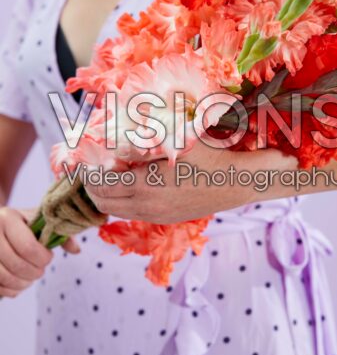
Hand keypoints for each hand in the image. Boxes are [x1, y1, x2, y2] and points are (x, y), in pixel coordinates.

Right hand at [0, 207, 79, 298]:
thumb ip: (59, 233)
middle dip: (34, 273)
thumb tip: (76, 250)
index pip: (28, 247)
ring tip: (30, 279)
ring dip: (22, 284)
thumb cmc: (22, 224)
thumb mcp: (38, 221)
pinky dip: (10, 290)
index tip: (48, 258)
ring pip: (4, 277)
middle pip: (16, 265)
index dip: (43, 258)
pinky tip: (17, 284)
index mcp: (8, 218)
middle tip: (40, 271)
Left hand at [84, 143, 254, 223]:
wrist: (235, 182)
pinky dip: (124, 201)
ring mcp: (156, 217)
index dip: (87, 173)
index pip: (100, 185)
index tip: (83, 160)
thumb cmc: (207, 155)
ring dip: (108, 195)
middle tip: (91, 168)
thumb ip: (142, 139)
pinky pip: (134, 213)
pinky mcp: (166, 219)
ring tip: (110, 175)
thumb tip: (114, 135)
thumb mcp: (174, 140)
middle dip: (92, 187)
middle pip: (104, 203)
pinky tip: (133, 183)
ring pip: (117, 211)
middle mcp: (147, 207)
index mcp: (144, 186)